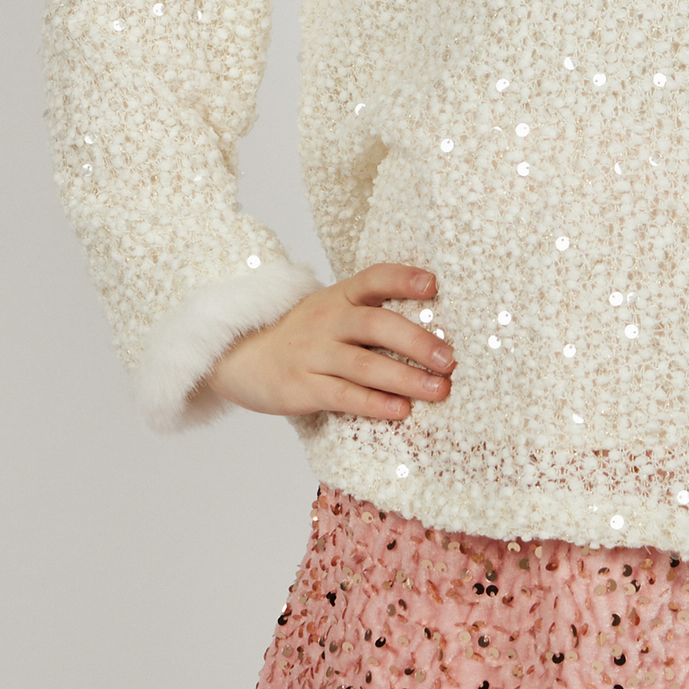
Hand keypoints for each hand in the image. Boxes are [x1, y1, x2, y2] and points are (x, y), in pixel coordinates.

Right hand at [197, 261, 455, 420]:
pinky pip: (342, 396)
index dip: (402, 278)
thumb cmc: (302, 334)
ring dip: (405, 378)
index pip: (373, 278)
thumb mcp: (331, 311)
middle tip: (450, 359)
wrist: (238, 355)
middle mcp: (327, 320)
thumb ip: (371, 314)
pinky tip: (400, 410)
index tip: (433, 284)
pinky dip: (373, 403)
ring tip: (439, 390)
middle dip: (417, 341)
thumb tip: (436, 327)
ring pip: (364, 365)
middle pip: (375, 325)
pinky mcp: (301, 387)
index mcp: (339, 296)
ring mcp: (312, 354)